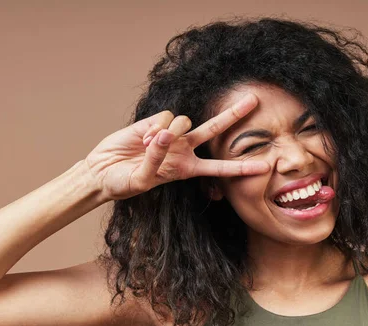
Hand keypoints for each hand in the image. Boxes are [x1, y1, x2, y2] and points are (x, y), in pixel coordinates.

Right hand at [83, 93, 268, 200]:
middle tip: (254, 100)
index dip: (241, 168)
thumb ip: (157, 160)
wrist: (102, 172)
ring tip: (151, 146)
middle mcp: (184, 148)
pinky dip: (155, 128)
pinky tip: (143, 138)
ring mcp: (170, 134)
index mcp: (187, 168)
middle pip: (214, 129)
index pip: (219, 168)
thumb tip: (165, 135)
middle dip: (234, 115)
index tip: (265, 167)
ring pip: (186, 121)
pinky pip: (165, 118)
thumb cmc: (125, 182)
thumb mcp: (144, 181)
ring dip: (171, 133)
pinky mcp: (154, 121)